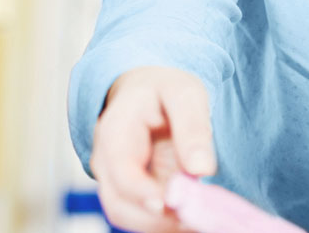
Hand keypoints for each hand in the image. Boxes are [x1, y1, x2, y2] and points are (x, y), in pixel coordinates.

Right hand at [90, 66, 215, 232]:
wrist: (148, 91)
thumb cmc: (164, 91)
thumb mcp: (184, 94)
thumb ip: (193, 128)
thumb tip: (202, 170)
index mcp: (115, 131)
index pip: (121, 171)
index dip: (142, 192)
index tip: (172, 204)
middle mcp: (106, 161)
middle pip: (118, 203)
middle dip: (155, 218)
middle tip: (195, 218)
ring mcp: (114, 180)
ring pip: (127, 216)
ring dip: (161, 225)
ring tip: (197, 219)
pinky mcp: (129, 194)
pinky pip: (141, 217)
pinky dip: (164, 223)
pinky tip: (190, 216)